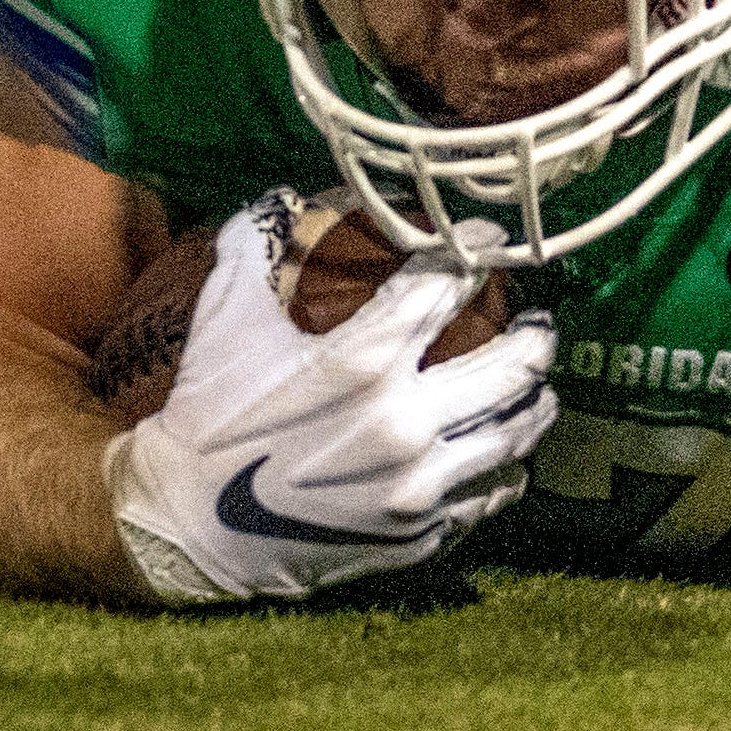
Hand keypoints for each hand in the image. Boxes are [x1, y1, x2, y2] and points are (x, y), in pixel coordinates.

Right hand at [103, 190, 557, 605]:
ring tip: (540, 386)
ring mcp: (417, 486)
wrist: (191, 524)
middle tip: (540, 322)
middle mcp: (403, 424)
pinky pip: (487, 496)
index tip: (484, 240)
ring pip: (513, 436)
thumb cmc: (209, 411)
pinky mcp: (417, 534)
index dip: (473, 251)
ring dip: (536, 404)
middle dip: (536, 337)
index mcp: (362, 361)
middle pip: (510, 367)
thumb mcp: (223, 316)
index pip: (446, 286)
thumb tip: (287, 196)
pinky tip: (504, 456)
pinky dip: (504, 470)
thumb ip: (257, 242)